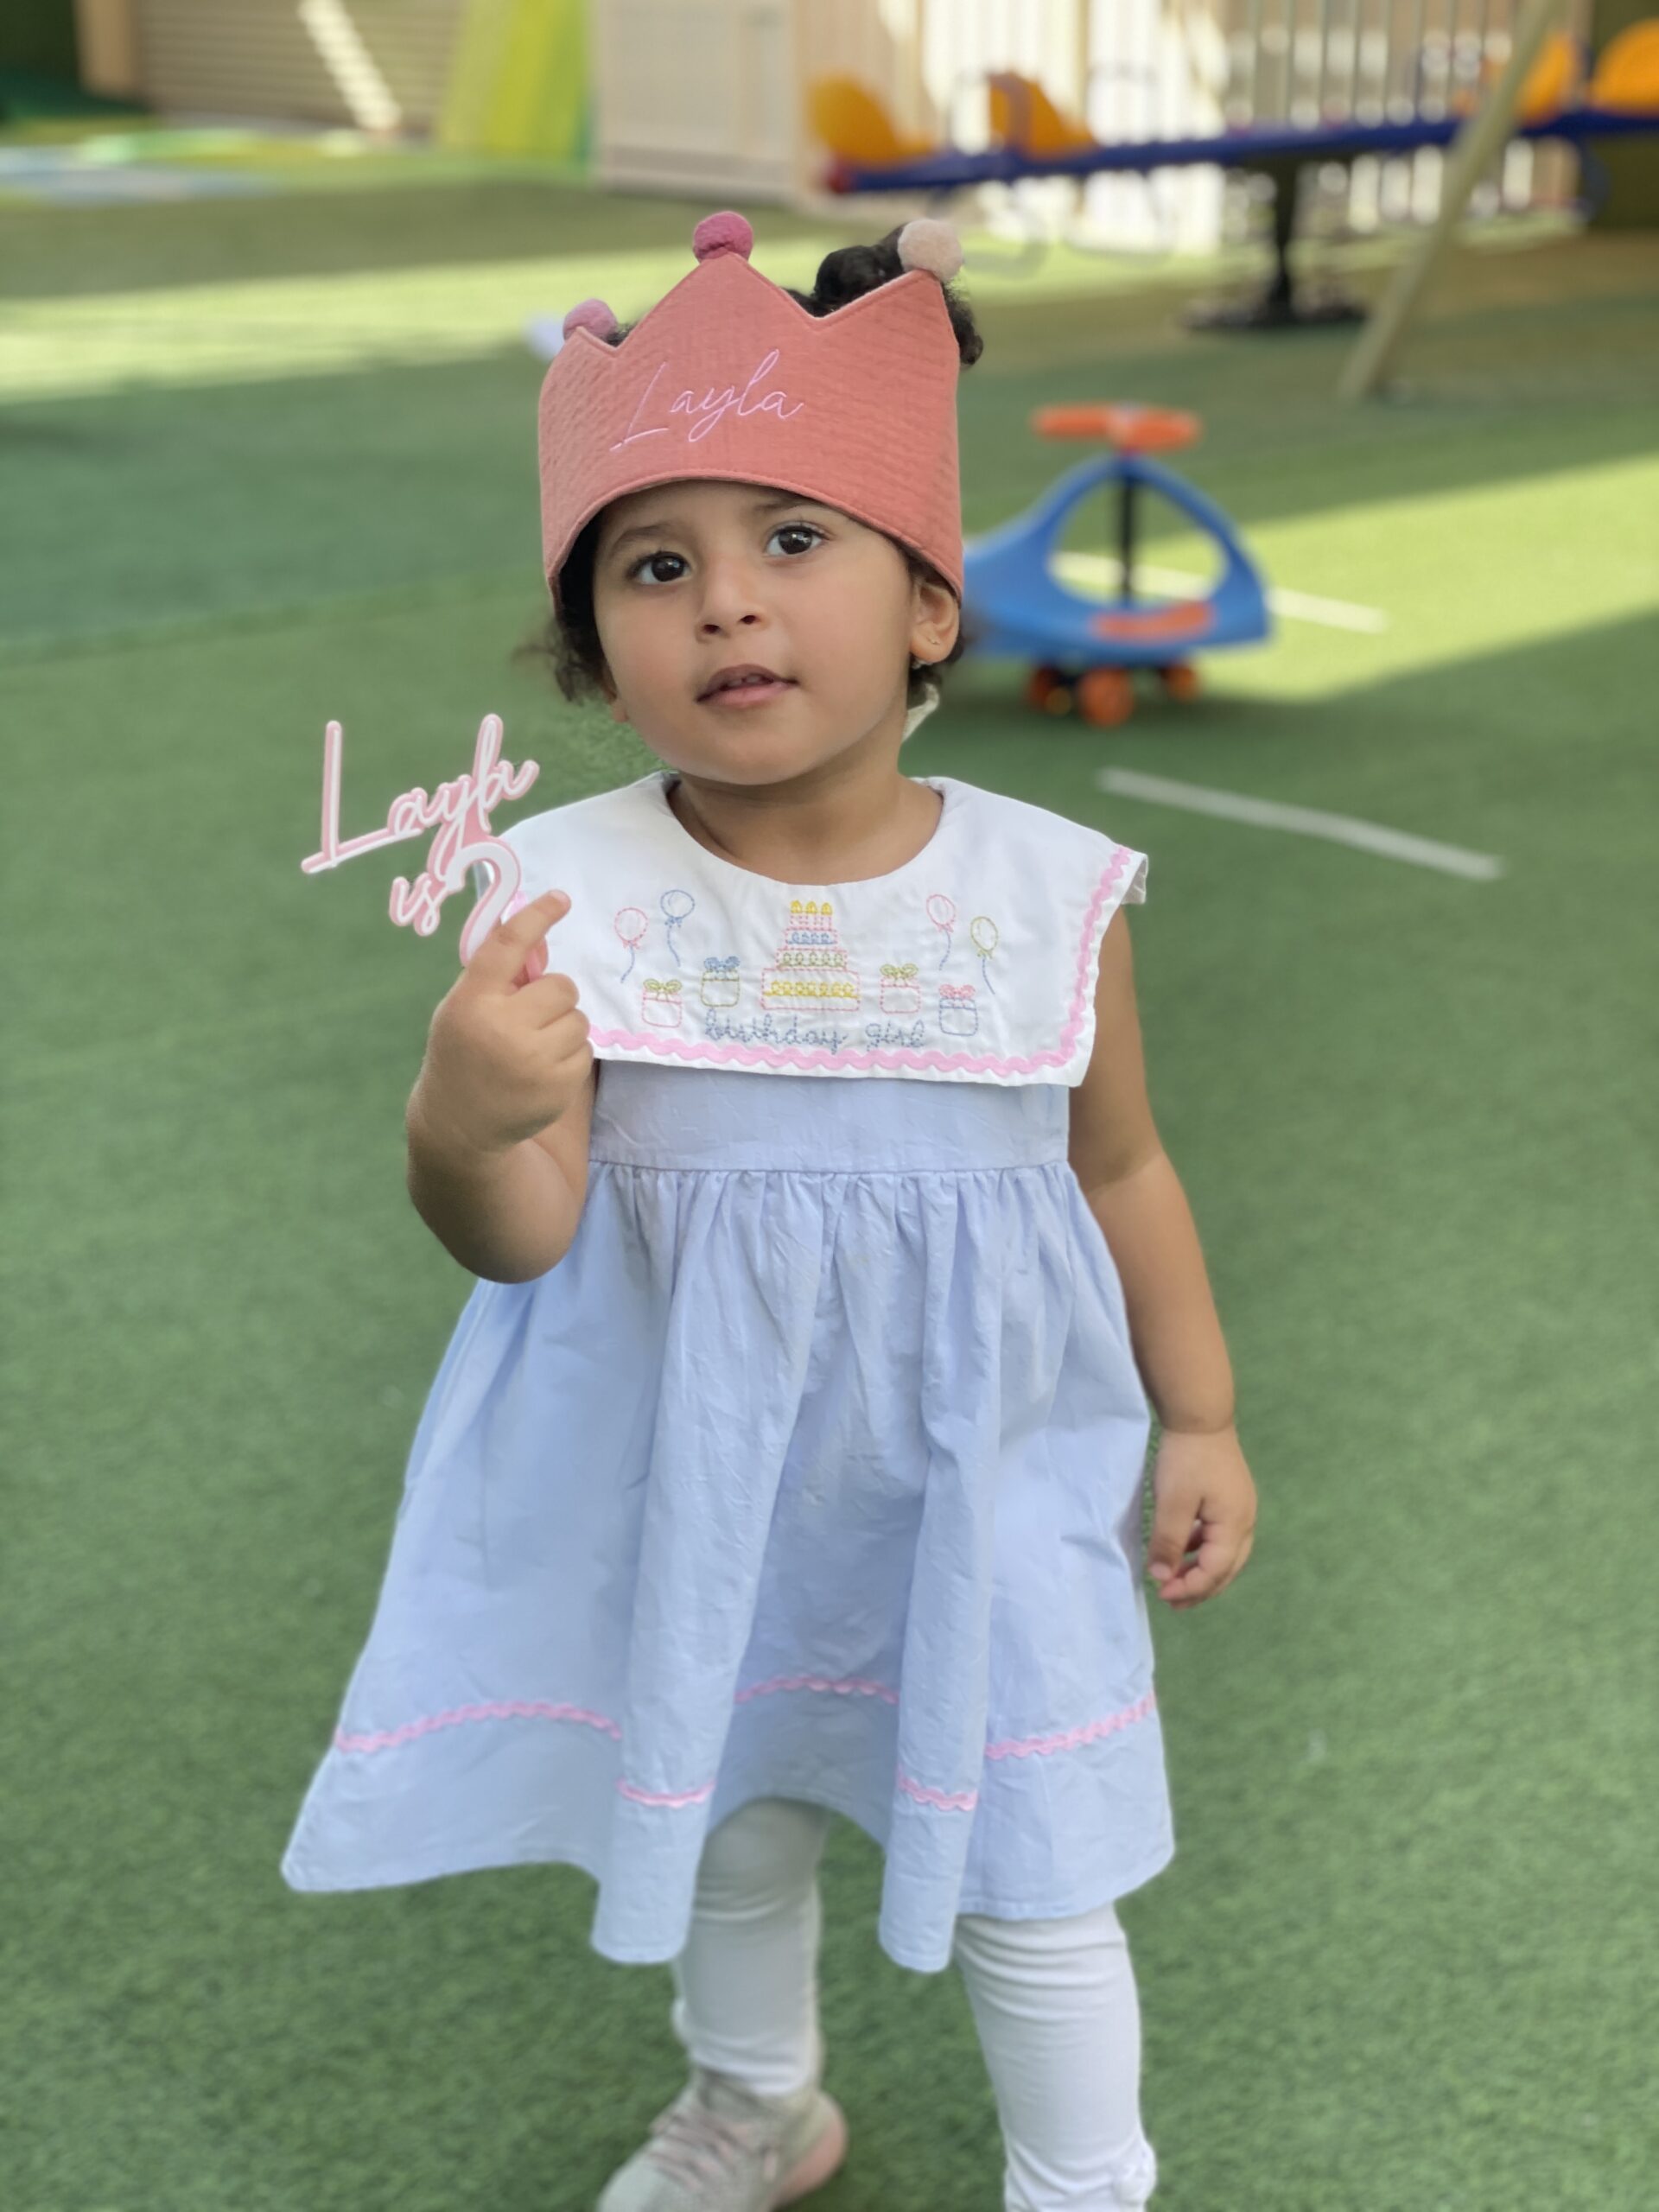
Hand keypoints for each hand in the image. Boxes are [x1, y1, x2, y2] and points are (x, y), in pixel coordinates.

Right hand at [411, 888, 592, 1157]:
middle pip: (562, 986)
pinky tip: (540, 1072)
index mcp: (473, 1000)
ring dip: (562, 1028)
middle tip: (531, 1018)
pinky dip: (568, 1057)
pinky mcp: (557, 1086)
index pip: (507, 945)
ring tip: (532, 1049)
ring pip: (578, 1019)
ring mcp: (533, 1059)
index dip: (536, 917)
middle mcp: (502, 1026)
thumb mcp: (464, 1009)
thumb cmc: (463, 1053)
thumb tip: (542, 942)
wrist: (460, 1124)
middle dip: (553, 998)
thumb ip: (498, 978)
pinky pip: (584, 1051)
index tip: (560, 899)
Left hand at [1145, 1423, 1256, 1608]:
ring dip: (1201, 1570)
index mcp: (1234, 1526)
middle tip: (1171, 1602)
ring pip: (1224, 1554)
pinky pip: (1219, 1536)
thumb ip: (1169, 1542)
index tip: (1161, 1594)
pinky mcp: (1231, 1498)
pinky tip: (1184, 1548)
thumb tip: (1161, 1576)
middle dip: (1199, 1588)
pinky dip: (1202, 1549)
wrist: (1201, 1416)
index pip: (1214, 1571)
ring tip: (1176, 1581)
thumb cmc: (1187, 1458)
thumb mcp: (1172, 1502)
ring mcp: (1241, 1509)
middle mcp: (1245, 1522)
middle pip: (1226, 1569)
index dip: (1189, 1588)